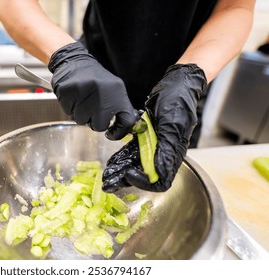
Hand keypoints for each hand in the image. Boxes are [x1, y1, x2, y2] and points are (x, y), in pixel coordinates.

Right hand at [48, 42, 136, 139]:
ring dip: (81, 115)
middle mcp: (101, 93)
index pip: (126, 121)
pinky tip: (74, 97)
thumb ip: (120, 108)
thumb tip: (126, 128)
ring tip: (82, 100)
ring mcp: (84, 93)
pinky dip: (71, 108)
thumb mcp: (115, 90)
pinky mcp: (68, 93)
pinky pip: (69, 113)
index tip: (112, 133)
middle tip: (93, 109)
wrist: (75, 62)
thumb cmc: (95, 80)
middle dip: (95, 121)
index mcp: (117, 92)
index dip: (119, 132)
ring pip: (82, 121)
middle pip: (100, 126)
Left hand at [102, 64, 206, 191]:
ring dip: (120, 172)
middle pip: (144, 176)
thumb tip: (159, 172)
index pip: (160, 180)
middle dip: (126, 180)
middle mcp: (163, 153)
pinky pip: (131, 153)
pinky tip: (110, 163)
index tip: (128, 174)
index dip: (144, 182)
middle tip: (108, 183)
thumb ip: (166, 149)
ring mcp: (153, 146)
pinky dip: (120, 159)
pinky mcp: (145, 138)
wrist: (176, 84)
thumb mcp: (172, 123)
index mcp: (173, 153)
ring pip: (135, 166)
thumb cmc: (178, 101)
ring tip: (105, 177)